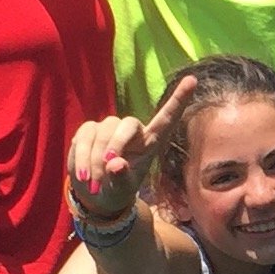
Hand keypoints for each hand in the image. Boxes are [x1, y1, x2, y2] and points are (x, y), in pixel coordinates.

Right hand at [66, 75, 196, 219]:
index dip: (179, 99)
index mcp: (150, 142)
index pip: (167, 118)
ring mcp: (110, 128)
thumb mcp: (122, 189)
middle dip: (116, 144)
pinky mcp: (89, 130)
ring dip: (95, 159)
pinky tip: (82, 175)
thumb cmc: (118, 189)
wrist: (95, 193)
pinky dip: (81, 158)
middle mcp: (133, 130)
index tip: (193, 80)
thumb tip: (115, 164)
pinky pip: (84, 137)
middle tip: (107, 168)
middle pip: (127, 124)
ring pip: (102, 132)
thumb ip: (121, 178)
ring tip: (94, 183)